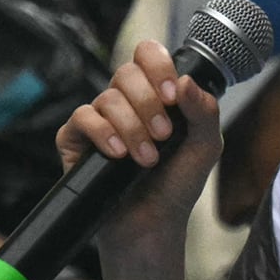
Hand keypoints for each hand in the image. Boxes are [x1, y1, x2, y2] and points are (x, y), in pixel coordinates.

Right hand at [55, 38, 223, 251]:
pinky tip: (117, 154)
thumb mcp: (204, 147)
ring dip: (132, 128)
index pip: (148, 55)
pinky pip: (82, 117)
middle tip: (164, 136)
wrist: (152, 224)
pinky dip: (103, 133)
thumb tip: (186, 80)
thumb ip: (204, 111)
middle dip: (149, 104)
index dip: (159, 67)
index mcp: (155, 94)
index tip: (172, 96)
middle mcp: (126, 101)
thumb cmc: (176, 186)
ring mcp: (99, 118)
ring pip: (108, 98)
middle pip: (127, 72)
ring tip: (146, 159)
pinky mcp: (75, 138)